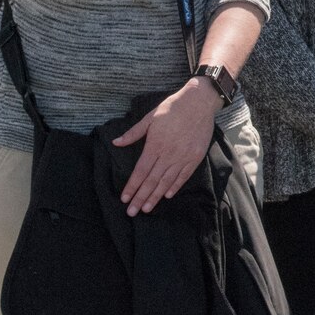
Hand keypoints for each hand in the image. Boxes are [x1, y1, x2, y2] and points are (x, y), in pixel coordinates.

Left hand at [113, 78, 218, 213]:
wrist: (199, 102)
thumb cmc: (173, 107)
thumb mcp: (150, 117)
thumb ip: (133, 133)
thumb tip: (116, 142)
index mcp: (155, 144)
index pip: (141, 171)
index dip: (132, 186)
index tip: (124, 198)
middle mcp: (169, 154)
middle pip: (152, 180)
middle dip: (141, 197)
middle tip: (132, 212)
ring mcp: (183, 157)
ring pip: (167, 181)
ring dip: (155, 196)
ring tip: (147, 209)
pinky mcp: (195, 157)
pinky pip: (183, 176)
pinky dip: (175, 186)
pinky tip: (167, 196)